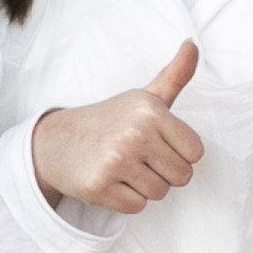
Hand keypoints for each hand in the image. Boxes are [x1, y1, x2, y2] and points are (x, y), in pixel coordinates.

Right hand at [28, 40, 204, 216]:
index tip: (158, 144)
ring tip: (123, 169)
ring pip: (160, 193)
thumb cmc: (110, 120)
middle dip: (164, 172)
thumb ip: (175, 76)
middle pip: (182, 177)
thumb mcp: (144, 97)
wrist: (56, 142)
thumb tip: (193, 44)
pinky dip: (126, 200)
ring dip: (145, 187)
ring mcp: (115, 161)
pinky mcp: (99, 187)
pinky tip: (111, 180)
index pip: (196, 153)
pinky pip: (137, 207)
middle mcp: (135, 134)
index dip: (180, 153)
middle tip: (138, 158)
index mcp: (151, 111)